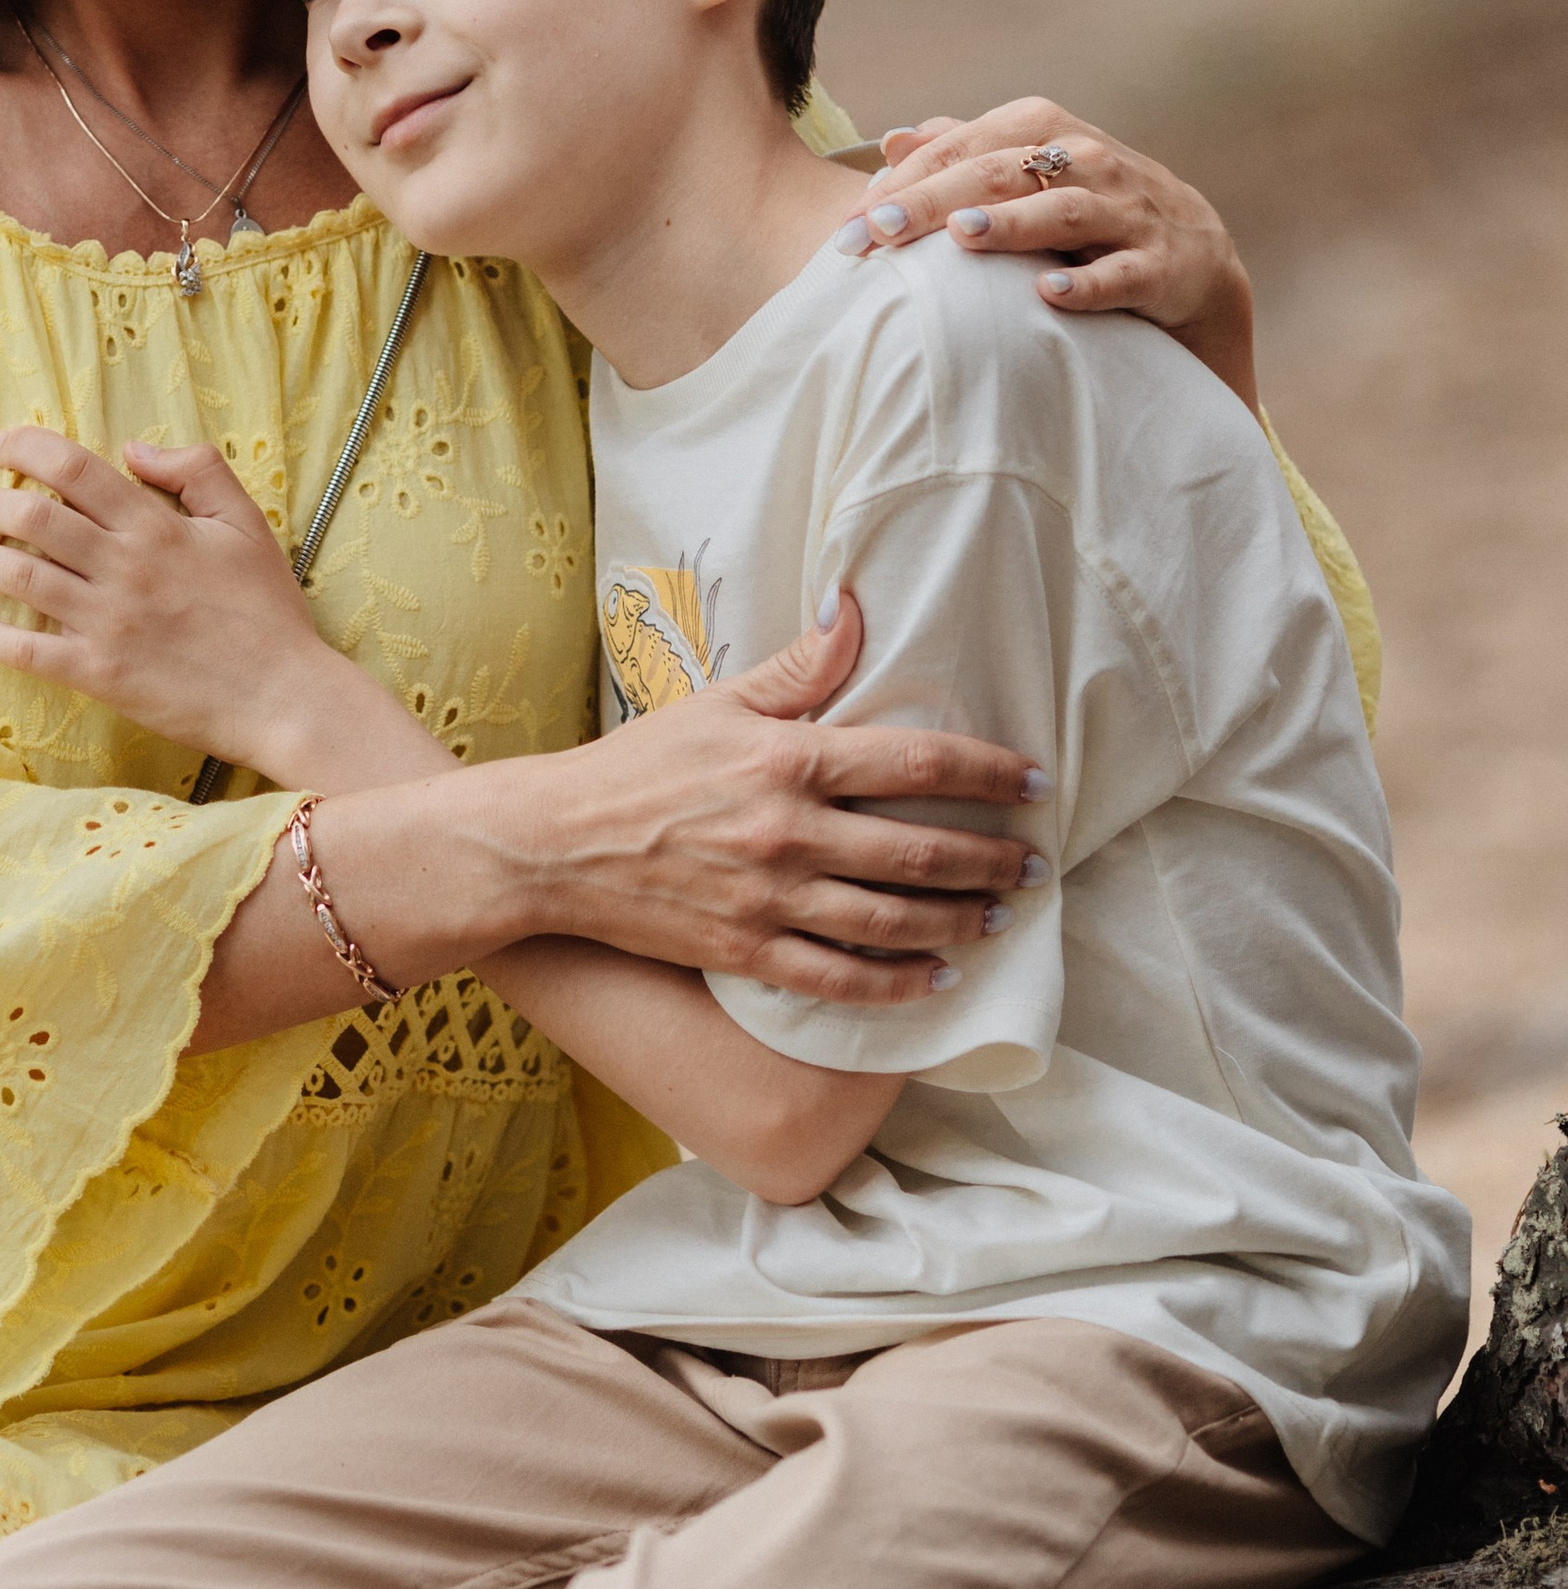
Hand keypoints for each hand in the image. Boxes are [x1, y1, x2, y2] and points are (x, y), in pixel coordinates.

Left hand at [0, 423, 390, 784]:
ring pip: (18, 577)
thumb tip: (132, 449)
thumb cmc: (268, 611)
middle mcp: (124, 567)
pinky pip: (26, 650)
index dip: (26, 449)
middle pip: (31, 518)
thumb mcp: (245, 523)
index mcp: (156, 525)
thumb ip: (196, 470)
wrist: (285, 696)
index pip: (74, 468)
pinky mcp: (99, 674)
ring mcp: (107, 622)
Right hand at [503, 590, 1050, 1006]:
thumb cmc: (637, 767)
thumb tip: (854, 604)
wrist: (552, 846)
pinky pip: (841, 979)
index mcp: (788, 760)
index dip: (986, 773)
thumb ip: (798, 666)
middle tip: (1036, 862)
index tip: (1033, 782)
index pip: (914, 764)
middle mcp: (789, 832)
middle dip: (991, 857)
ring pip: (892, 921)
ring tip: (999, 916)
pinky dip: (897, 983)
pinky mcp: (747, 953)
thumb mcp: (716, 702)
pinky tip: (936, 979)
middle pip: (920, 851)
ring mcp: (770, 900)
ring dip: (959, 921)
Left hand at [834, 98, 1257, 409]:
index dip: (903, 182)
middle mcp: (1088, 161)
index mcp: (1045, 130)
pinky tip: (1049, 296)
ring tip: (961, 235)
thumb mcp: (1028, 172)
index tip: (849, 222)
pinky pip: (1122, 274)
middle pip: (998, 173)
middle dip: (930, 203)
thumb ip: (964, 152)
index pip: (962, 147)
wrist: (1192, 258)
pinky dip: (1088, 284)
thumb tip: (892, 141)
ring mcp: (1127, 212)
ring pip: (1063, 211)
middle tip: (873, 233)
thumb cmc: (1087, 211)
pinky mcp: (1160, 266)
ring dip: (1012, 224)